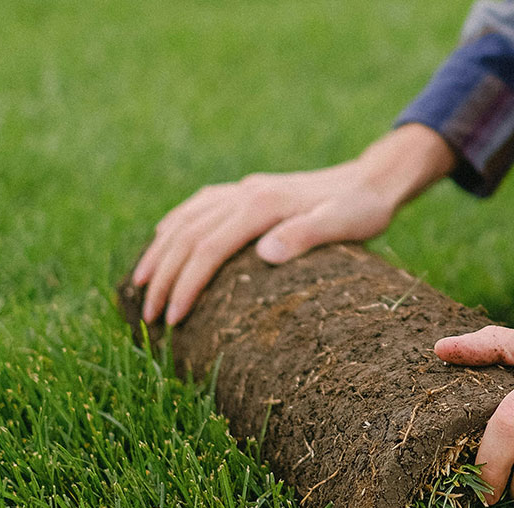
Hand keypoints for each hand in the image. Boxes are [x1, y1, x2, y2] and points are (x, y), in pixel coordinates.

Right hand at [132, 124, 454, 324]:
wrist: (373, 181)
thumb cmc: (362, 210)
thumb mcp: (344, 224)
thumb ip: (307, 235)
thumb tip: (264, 254)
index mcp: (262, 204)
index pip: (208, 248)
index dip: (186, 284)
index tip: (172, 320)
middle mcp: (245, 192)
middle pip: (188, 235)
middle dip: (163, 277)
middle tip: (148, 317)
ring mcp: (244, 190)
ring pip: (186, 219)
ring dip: (160, 252)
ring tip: (140, 285)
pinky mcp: (249, 192)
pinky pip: (199, 206)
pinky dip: (176, 224)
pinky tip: (164, 238)